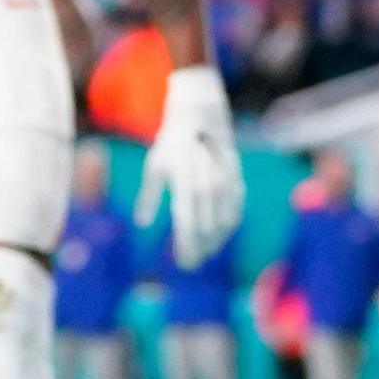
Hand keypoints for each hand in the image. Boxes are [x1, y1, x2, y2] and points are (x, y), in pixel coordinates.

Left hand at [137, 62, 244, 265]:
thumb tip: (143, 224)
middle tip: (192, 266)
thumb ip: (150, 196)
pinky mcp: (236, 177)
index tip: (183, 264)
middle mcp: (206, 180)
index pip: (186, 222)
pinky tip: (221, 237)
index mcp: (183, 178)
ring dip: (216, 242)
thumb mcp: (155, 165)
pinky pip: (235, 208)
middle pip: (206, 226)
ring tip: (206, 255)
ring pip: (224, 221)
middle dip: (200, 249)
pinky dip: (229, 226)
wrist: (201, 112)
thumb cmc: (172, 141)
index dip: (186, 246)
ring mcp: (224, 179)